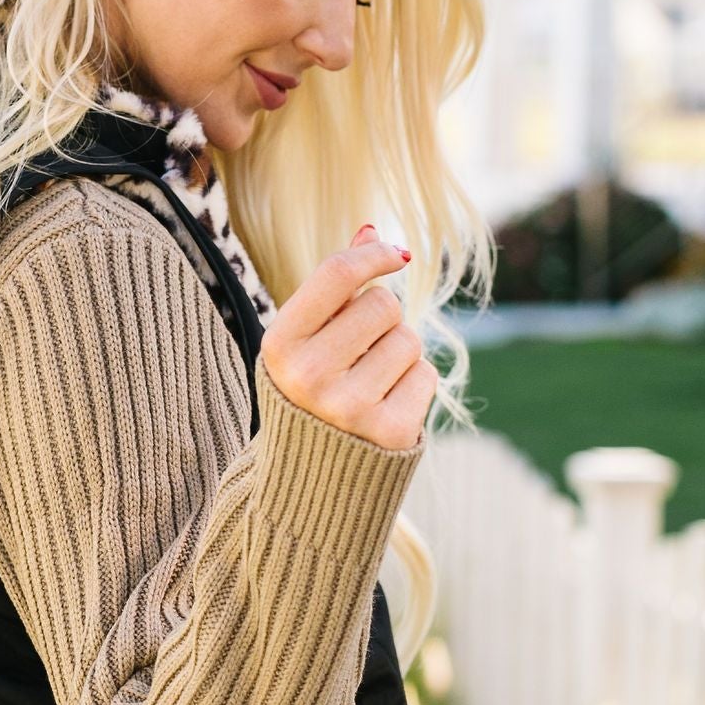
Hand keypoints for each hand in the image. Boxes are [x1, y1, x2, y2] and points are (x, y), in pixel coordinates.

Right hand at [259, 226, 435, 454]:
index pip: (338, 273)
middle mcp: (309, 375)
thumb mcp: (305, 337)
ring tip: (369, 380)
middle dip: (381, 319)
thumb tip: (370, 230)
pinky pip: (425, 374)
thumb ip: (334, 285)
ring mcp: (350, 406)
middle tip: (359, 351)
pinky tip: (386, 403)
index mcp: (279, 345)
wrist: (312, 474)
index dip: (374, 255)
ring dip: (399, 353)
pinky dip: (414, 383)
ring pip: (408, 339)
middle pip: (382, 304)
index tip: (393, 255)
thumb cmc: (310, 388)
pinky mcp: (389, 431)